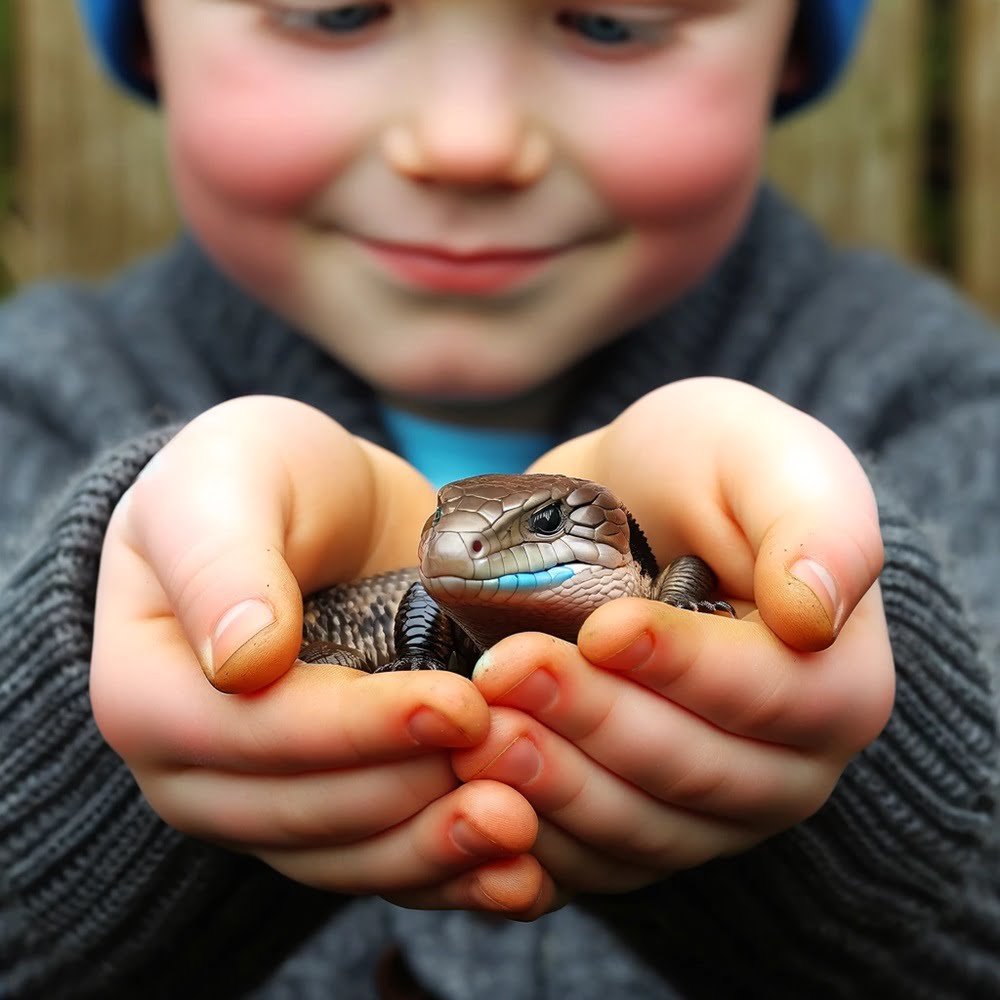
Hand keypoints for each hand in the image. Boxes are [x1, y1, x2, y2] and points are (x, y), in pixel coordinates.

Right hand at [91, 396, 554, 916]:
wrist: (319, 512)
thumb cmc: (263, 478)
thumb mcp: (233, 480)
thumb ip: (223, 560)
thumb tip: (241, 662)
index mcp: (146, 690)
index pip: (243, 734)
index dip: (351, 731)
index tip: (454, 705)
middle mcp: (194, 767)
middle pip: (299, 812)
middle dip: (410, 796)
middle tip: (515, 766)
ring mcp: (264, 798)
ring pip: (346, 857)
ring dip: (437, 852)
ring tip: (526, 827)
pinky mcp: (332, 811)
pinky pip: (381, 863)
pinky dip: (449, 873)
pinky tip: (520, 872)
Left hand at [452, 379, 892, 897]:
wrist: (625, 506)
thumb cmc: (699, 468)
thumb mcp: (762, 456)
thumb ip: (814, 522)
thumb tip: (814, 613)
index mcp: (838, 680)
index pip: (778, 697)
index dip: (688, 668)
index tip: (605, 627)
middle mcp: (785, 766)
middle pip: (698, 774)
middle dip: (597, 720)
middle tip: (509, 669)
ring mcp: (709, 812)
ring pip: (638, 828)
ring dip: (552, 781)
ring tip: (477, 724)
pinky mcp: (636, 830)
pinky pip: (588, 859)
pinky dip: (529, 831)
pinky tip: (472, 782)